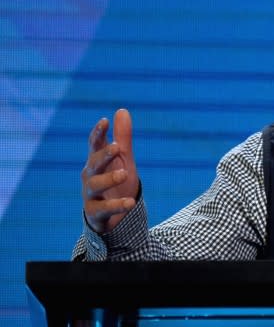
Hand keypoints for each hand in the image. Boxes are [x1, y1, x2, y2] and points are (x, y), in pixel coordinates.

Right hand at [81, 109, 138, 232]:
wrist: (113, 215)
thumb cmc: (116, 182)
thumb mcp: (123, 159)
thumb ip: (123, 137)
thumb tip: (122, 110)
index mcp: (97, 161)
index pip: (95, 144)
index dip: (98, 133)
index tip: (105, 121)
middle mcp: (90, 176)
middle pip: (94, 163)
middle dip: (104, 155)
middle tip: (117, 147)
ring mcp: (91, 195)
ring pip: (95, 185)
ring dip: (109, 178)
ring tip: (125, 173)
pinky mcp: (95, 213)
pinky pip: (103, 209)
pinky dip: (116, 206)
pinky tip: (130, 202)